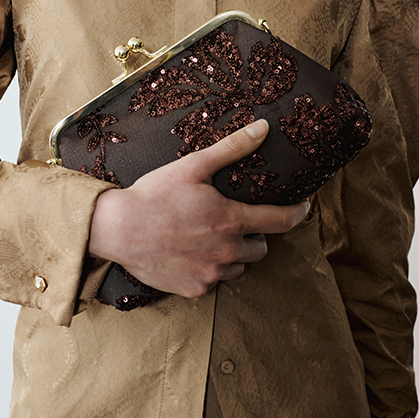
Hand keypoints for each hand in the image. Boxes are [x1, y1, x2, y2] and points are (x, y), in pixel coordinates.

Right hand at [86, 119, 310, 297]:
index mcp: (232, 221)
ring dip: (233, 255)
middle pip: (261, 248)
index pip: (282, 221)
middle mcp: (227, 251)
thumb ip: (232, 148)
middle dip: (255, 235)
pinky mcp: (194, 289)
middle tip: (235, 223)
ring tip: (211, 239)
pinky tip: (192, 254)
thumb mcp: (193, 166)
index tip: (302, 208)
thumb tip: (263, 128)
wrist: (116, 229)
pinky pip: (214, 281)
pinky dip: (210, 269)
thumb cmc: (154, 195)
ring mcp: (211, 273)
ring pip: (239, 267)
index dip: (297, 214)